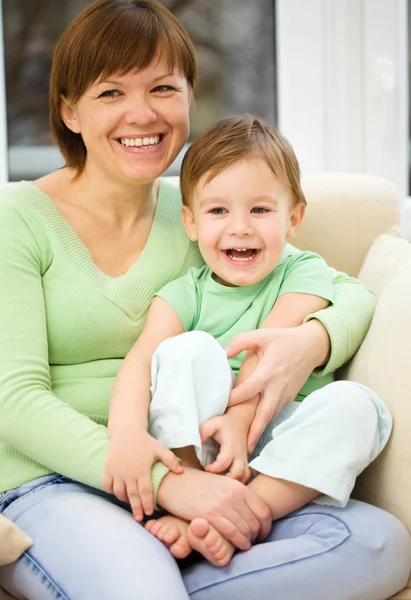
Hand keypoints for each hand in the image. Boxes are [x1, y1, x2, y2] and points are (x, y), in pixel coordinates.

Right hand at [102, 428, 181, 520]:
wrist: (127, 431)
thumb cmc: (145, 441)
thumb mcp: (160, 449)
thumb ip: (170, 460)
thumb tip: (181, 472)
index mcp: (142, 470)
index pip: (145, 492)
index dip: (148, 503)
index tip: (150, 513)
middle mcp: (128, 473)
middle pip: (132, 496)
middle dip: (136, 508)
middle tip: (140, 518)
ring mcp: (116, 471)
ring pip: (119, 492)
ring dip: (124, 500)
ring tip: (130, 504)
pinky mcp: (108, 468)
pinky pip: (107, 485)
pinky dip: (111, 491)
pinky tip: (117, 493)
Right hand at [156, 466, 271, 549]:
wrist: (174, 481)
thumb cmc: (197, 484)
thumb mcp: (222, 484)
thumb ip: (236, 494)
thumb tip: (249, 510)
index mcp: (238, 486)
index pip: (263, 510)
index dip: (266, 526)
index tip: (263, 533)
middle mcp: (233, 494)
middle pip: (255, 522)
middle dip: (257, 535)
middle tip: (252, 542)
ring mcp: (222, 503)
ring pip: (245, 529)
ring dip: (247, 541)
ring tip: (245, 546)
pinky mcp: (209, 513)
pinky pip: (231, 532)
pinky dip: (237, 542)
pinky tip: (237, 546)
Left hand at [200, 415, 250, 483]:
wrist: (239, 421)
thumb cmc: (224, 424)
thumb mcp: (212, 423)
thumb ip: (203, 431)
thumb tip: (196, 441)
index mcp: (231, 446)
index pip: (224, 462)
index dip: (215, 468)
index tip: (206, 468)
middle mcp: (240, 454)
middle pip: (238, 473)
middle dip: (226, 480)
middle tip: (214, 479)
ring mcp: (244, 459)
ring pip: (244, 476)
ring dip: (234, 481)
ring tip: (221, 481)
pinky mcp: (245, 462)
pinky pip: (246, 475)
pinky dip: (239, 480)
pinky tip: (228, 481)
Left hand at [226, 321, 329, 452]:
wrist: (310, 346)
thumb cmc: (283, 339)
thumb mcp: (261, 335)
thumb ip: (240, 342)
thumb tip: (223, 353)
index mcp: (268, 372)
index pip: (248, 390)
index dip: (234, 398)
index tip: (222, 406)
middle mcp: (277, 387)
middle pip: (264, 414)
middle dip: (254, 431)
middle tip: (243, 447)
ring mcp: (285, 394)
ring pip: (271, 417)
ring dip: (260, 431)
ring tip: (248, 446)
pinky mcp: (289, 397)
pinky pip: (276, 412)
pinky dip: (267, 422)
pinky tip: (257, 430)